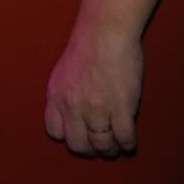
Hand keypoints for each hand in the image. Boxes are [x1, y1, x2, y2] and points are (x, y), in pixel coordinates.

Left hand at [44, 25, 142, 157]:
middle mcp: (73, 106)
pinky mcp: (121, 107)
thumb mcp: (62, 73)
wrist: (105, 33)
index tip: (79, 136)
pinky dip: (127, 144)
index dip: (68, 137)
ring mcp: (97, 109)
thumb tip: (69, 116)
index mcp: (56, 96)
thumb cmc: (86, 48)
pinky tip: (129, 143)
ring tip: (116, 146)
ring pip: (102, 144)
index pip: (55, 132)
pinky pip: (124, 137)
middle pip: (78, 145)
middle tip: (100, 146)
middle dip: (90, 150)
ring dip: (110, 150)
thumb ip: (64, 95)